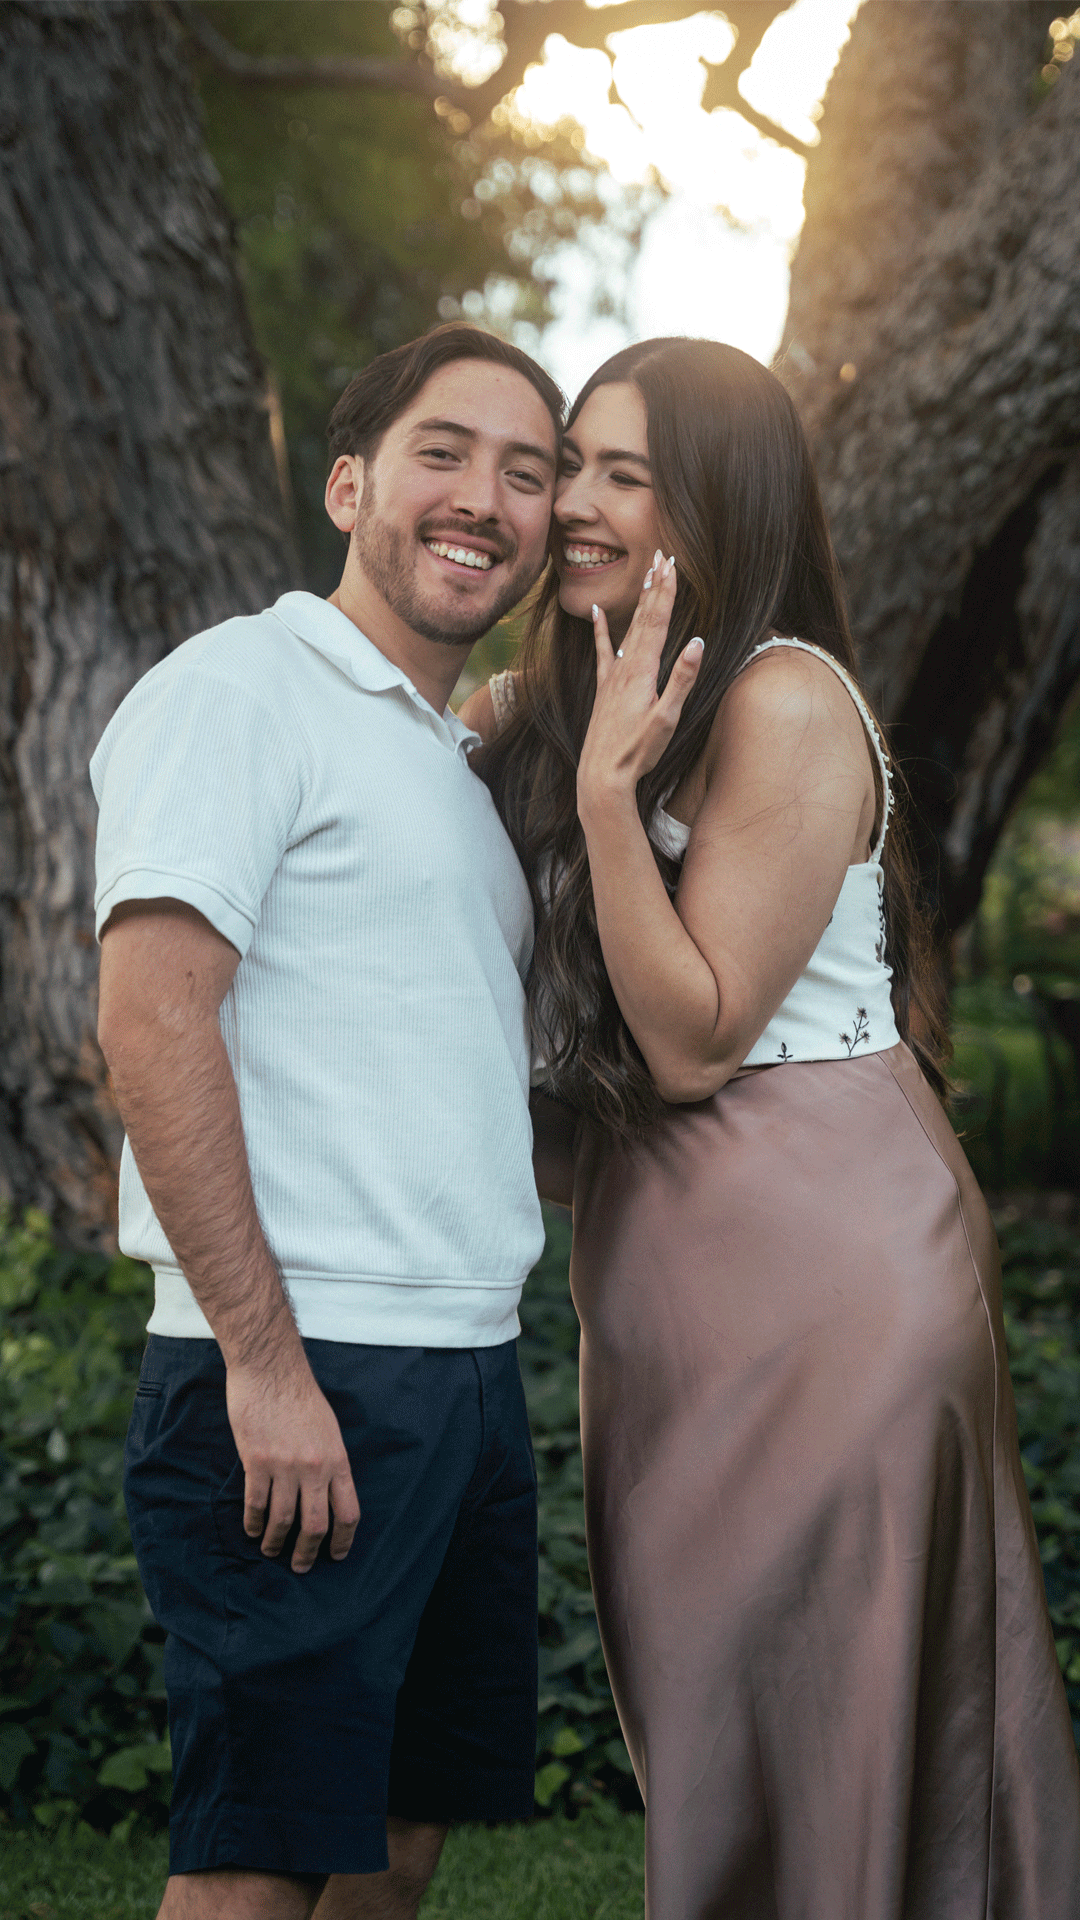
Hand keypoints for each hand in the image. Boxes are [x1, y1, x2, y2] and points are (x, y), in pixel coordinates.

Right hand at [226, 1357, 360, 1572]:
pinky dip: (253, 1522)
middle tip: (300, 1566)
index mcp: (337, 1460)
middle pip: (315, 1525)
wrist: (271, 1370)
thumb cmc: (300, 1396)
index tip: (336, 1555)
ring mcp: (285, 1466)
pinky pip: (256, 1503)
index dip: (343, 1540)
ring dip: (275, 1541)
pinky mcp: (257, 1462)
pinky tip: (252, 1529)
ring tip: (270, 1550)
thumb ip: (330, 1462)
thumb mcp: (329, 1429)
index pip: (348, 1511)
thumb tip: (327, 1493)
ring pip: (282, 1519)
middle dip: (307, 1553)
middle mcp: (314, 1468)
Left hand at [577, 550, 703, 817]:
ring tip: (645, 575)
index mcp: (643, 671)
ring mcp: (613, 677)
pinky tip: (596, 611)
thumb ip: (682, 679)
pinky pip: (603, 652)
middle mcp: (626, 668)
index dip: (666, 591)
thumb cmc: (638, 752)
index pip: (658, 621)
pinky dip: (600, 630)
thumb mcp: (667, 718)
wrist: (601, 775)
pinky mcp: (604, 689)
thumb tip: (698, 643)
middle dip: (654, 586)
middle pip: (644, 618)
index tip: (672, 564)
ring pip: (627, 629)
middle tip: (662, 555)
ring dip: (638, 602)